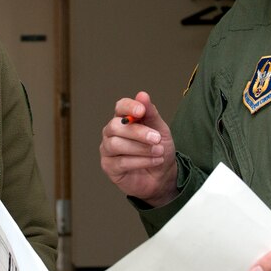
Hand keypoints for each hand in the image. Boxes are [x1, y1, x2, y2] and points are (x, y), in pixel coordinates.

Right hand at [99, 91, 178, 205]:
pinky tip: (155, 161)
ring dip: (141, 148)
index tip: (141, 111)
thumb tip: (142, 95)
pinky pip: (121, 162)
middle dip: (138, 132)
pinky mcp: (109, 167)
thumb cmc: (158, 149)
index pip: (120, 107)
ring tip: (158, 152)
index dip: (129, 107)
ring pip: (116, 144)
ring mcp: (107, 150)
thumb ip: (151, 113)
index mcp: (123, 119)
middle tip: (157, 138)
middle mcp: (111, 132)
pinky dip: (141, 161)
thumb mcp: (160, 129)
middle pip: (115, 126)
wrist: (162, 175)